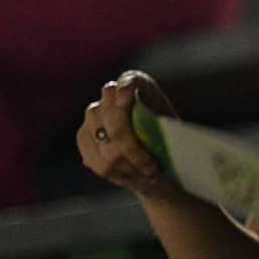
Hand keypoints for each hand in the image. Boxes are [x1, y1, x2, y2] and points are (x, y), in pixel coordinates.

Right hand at [76, 72, 185, 200]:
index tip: (125, 102)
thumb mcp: (175, 132)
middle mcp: (110, 95)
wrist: (154, 155)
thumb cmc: (169, 139)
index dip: (125, 90)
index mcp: (138, 83)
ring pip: (106, 146)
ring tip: (148, 176)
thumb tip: (160, 140)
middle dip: (133, 149)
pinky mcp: (83, 136)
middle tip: (153, 169)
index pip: (128, 81)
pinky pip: (96, 160)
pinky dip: (116, 174)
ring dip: (128, 167)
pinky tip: (131, 177)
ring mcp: (93, 114)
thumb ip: (166, 131)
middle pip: (115, 120)